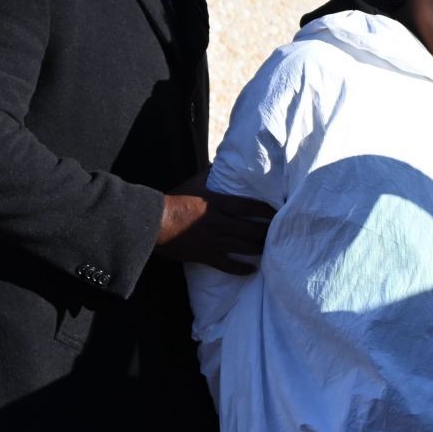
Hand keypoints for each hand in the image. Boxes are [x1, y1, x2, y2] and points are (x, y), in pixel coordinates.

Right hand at [155, 182, 275, 274]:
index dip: (266, 210)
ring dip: (259, 248)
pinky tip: (252, 269)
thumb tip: (219, 162)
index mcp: (217, 203)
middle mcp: (218, 222)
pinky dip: (241, 269)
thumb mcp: (193, 184)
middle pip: (251, 229)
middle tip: (281, 233)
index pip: (249, 206)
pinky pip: (227, 265)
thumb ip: (208, 174)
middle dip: (267, 232)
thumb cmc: (172, 200)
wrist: (151, 221)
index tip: (278, 212)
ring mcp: (212, 240)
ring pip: (243, 247)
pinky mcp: (204, 255)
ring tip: (271, 249)